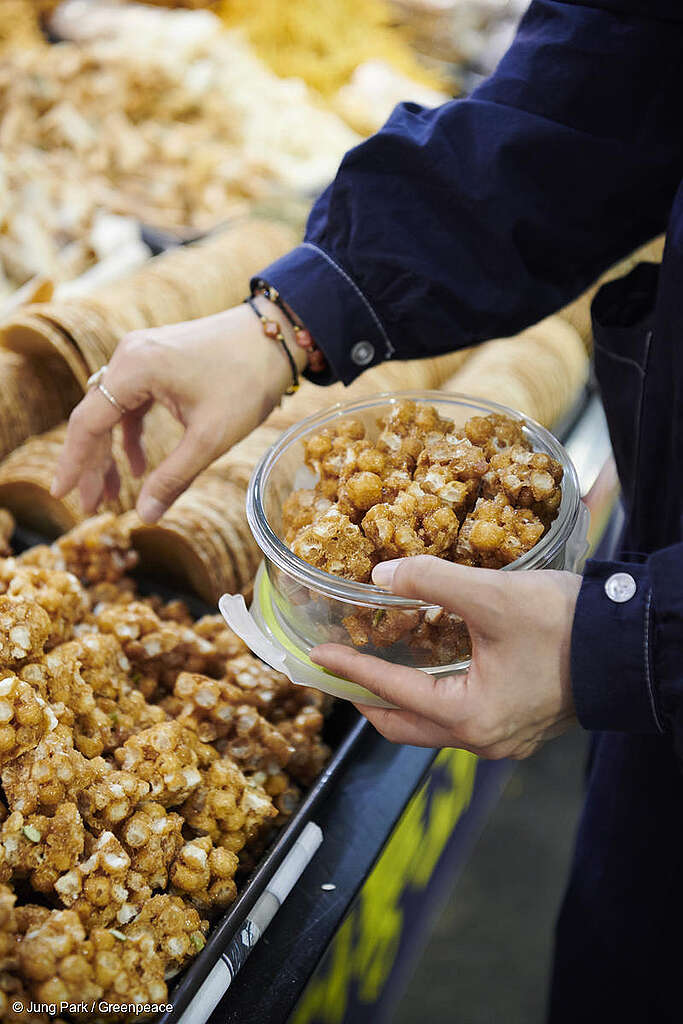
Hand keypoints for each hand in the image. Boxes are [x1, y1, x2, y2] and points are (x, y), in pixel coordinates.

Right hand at [51, 299, 306, 521]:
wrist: (276, 336)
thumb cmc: (247, 381)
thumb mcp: (210, 438)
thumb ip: (173, 478)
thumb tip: (144, 517)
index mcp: (134, 369)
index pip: (88, 424)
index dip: (73, 463)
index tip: (62, 495)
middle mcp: (129, 355)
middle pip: (95, 417)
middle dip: (93, 464)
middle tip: (92, 506)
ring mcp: (142, 354)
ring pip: (112, 411)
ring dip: (112, 452)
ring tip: (113, 493)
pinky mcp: (158, 359)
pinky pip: (131, 400)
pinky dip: (131, 433)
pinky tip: (139, 466)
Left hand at [311, 555, 581, 758]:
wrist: (630, 644)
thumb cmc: (566, 625)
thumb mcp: (490, 595)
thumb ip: (430, 581)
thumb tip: (381, 575)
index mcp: (470, 716)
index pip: (390, 694)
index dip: (351, 671)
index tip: (318, 658)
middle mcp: (484, 738)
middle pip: (405, 727)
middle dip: (367, 699)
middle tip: (340, 673)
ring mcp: (505, 738)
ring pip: (433, 727)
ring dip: (401, 701)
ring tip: (376, 670)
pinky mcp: (521, 724)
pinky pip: (461, 719)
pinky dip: (433, 699)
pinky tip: (428, 671)